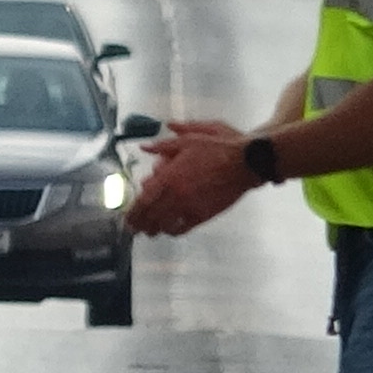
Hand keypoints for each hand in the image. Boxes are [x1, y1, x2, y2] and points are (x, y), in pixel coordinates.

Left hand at [123, 128, 254, 237]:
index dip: (132, 212)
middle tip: (133, 229)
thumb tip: (143, 147)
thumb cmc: (218, 148)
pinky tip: (169, 230)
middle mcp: (177, 194)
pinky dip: (173, 230)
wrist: (247, 161)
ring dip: (154, 229)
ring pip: (165, 224)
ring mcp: (190, 206)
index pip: (143, 200)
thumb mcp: (188, 140)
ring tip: (147, 232)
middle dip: (139, 223)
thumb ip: (163, 145)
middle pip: (151, 215)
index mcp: (169, 176)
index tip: (126, 218)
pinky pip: (184, 227)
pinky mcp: (205, 214)